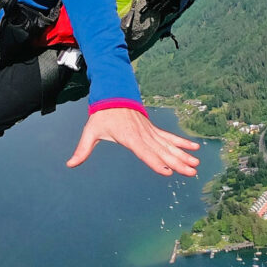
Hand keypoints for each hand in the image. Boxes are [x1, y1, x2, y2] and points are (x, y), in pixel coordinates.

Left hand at [66, 107, 200, 176]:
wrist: (113, 94)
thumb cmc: (102, 115)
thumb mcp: (90, 131)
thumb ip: (82, 149)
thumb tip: (70, 163)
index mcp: (129, 136)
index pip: (144, 152)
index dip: (155, 162)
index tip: (167, 172)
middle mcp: (143, 134)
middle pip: (161, 151)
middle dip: (177, 162)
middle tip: (191, 172)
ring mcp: (150, 131)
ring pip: (168, 145)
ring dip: (183, 155)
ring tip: (196, 165)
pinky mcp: (153, 129)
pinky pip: (169, 137)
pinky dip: (182, 143)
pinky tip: (195, 148)